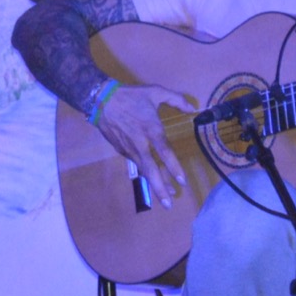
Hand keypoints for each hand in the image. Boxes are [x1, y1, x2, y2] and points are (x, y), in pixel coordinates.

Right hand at [94, 83, 193, 208]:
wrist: (101, 100)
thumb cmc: (130, 96)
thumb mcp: (155, 91)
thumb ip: (176, 99)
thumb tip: (194, 107)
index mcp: (151, 130)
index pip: (165, 153)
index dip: (174, 168)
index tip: (182, 182)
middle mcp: (141, 144)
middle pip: (152, 170)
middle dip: (160, 188)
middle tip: (169, 204)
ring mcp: (129, 149)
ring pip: (143, 170)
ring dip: (154, 184)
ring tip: (165, 197)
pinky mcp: (120, 150)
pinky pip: (135, 163)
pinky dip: (144, 172)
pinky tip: (150, 176)